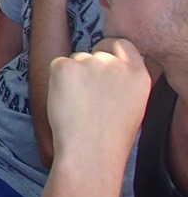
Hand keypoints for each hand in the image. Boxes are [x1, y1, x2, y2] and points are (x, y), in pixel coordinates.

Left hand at [48, 38, 149, 170]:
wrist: (90, 151)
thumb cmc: (110, 136)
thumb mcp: (133, 105)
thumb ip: (124, 81)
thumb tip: (109, 67)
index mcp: (138, 74)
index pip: (123, 45)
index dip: (110, 49)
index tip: (102, 57)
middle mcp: (116, 64)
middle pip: (96, 54)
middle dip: (88, 69)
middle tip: (86, 97)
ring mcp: (90, 62)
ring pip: (76, 60)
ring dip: (73, 76)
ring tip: (78, 105)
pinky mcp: (65, 66)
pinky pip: (58, 65)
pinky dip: (57, 80)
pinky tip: (65, 101)